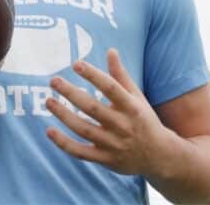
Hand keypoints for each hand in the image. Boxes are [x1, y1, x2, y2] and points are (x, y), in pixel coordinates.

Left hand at [45, 48, 172, 176]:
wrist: (160, 156)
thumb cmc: (144, 120)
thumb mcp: (137, 97)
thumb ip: (121, 76)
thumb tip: (111, 50)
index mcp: (132, 107)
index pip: (110, 88)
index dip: (93, 75)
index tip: (76, 64)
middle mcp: (122, 126)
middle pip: (93, 108)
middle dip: (72, 94)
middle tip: (54, 80)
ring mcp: (113, 144)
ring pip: (84, 129)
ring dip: (64, 115)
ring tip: (49, 101)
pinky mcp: (105, 159)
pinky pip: (81, 152)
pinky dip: (64, 144)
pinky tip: (49, 131)